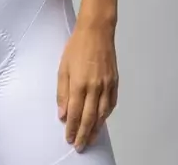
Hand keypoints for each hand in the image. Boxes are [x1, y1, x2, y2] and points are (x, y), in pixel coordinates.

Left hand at [56, 25, 118, 152]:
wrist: (97, 31)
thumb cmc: (77, 46)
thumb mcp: (63, 67)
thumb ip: (62, 92)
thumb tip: (62, 114)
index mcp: (79, 84)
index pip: (74, 113)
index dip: (71, 128)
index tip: (68, 139)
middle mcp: (94, 87)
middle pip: (89, 118)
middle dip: (83, 135)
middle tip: (79, 146)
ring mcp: (106, 85)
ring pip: (102, 114)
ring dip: (96, 129)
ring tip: (90, 139)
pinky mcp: (114, 82)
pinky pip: (111, 104)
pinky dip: (106, 115)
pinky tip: (101, 121)